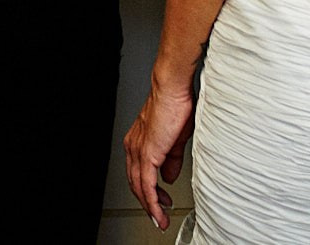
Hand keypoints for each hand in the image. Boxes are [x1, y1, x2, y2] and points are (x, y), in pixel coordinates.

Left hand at [125, 75, 196, 230]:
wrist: (172, 90)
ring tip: (160, 218)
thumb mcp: (175, 139)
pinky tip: (158, 212)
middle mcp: (134, 147)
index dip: (147, 189)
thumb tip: (169, 176)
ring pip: (139, 187)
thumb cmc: (175, 106)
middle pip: (135, 182)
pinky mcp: (147, 155)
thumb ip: (171, 159)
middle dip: (148, 202)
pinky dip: (152, 202)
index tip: (159, 201)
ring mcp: (138, 151)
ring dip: (150, 206)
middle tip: (159, 214)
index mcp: (139, 142)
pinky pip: (147, 185)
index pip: (138, 173)